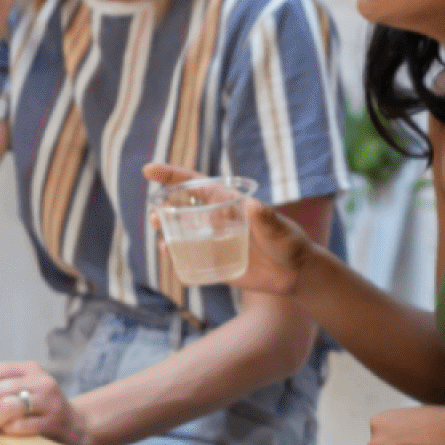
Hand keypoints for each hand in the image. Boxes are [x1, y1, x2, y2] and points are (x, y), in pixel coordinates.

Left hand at [0, 355, 85, 444]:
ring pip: (5, 406)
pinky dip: (7, 431)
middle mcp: (39, 380)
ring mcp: (48, 401)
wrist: (75, 427)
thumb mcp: (20, 387)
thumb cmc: (40, 408)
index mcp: (28, 368)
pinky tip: (10, 432)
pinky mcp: (51, 422)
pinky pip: (18, 426)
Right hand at [144, 162, 315, 295]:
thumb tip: (254, 206)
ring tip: (162, 241)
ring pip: (182, 232)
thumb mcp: (280, 229)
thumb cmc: (290, 243)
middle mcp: (217, 218)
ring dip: (166, 233)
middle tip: (155, 217)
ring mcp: (214, 240)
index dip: (171, 175)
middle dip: (163, 208)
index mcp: (228, 202)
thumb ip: (268, 219)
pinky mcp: (215, 261)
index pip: (195, 183)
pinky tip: (170, 256)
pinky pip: (189, 256)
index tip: (148, 170)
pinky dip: (175, 255)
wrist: (295, 274)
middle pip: (182, 207)